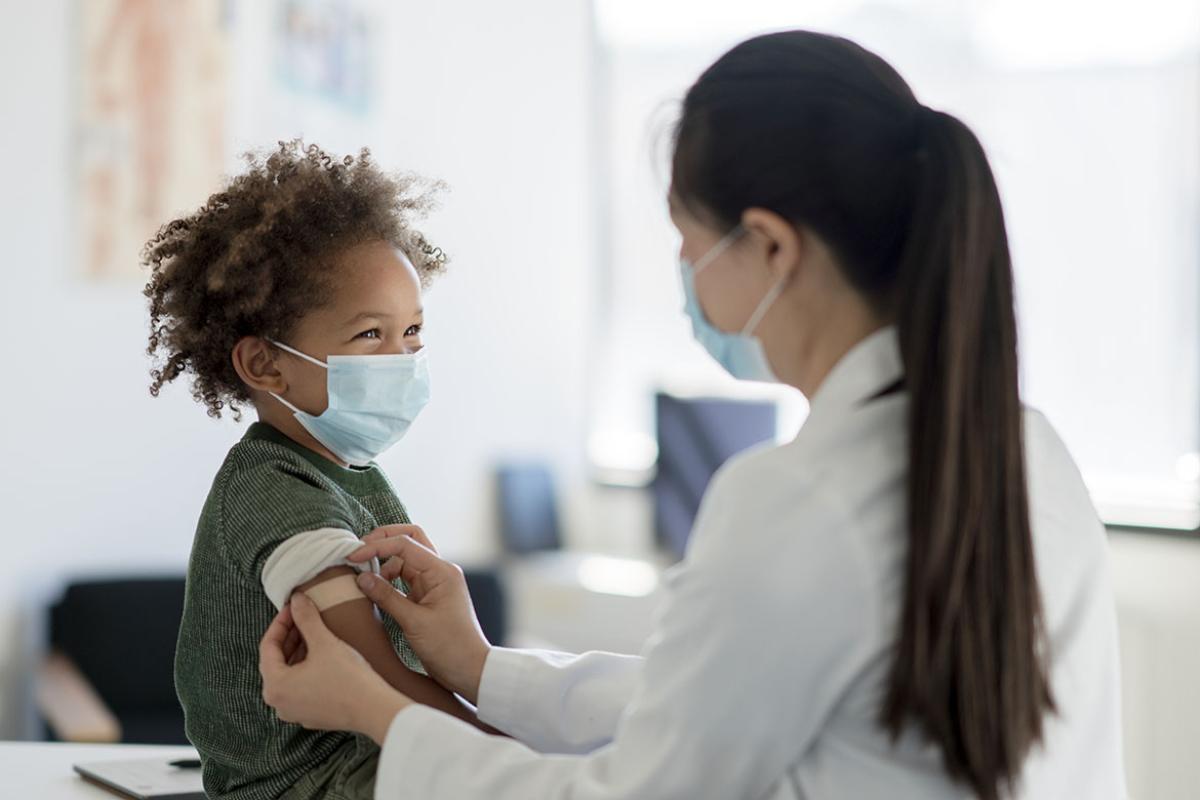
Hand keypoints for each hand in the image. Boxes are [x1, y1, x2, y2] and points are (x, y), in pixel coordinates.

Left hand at [259, 593, 411, 743]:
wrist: (374, 709)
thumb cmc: (348, 679)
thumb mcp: (324, 642)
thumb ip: (306, 618)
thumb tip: (296, 600)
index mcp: (275, 686)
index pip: (268, 646)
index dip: (280, 622)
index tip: (292, 607)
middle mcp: (279, 703)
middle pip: (277, 661)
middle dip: (290, 636)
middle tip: (303, 616)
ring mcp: (295, 712)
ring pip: (290, 674)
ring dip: (299, 651)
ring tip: (314, 632)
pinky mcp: (312, 715)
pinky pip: (301, 686)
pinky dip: (308, 668)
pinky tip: (324, 655)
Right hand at [348, 526, 491, 704]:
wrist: (470, 670)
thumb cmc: (449, 647)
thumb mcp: (414, 622)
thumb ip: (387, 597)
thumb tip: (361, 578)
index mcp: (441, 571)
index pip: (405, 544)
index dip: (376, 546)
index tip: (353, 556)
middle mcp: (440, 571)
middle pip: (409, 540)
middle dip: (383, 540)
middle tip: (358, 551)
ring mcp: (434, 583)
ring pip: (405, 559)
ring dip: (384, 563)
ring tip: (362, 576)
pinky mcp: (428, 596)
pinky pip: (405, 578)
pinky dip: (389, 579)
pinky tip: (375, 589)